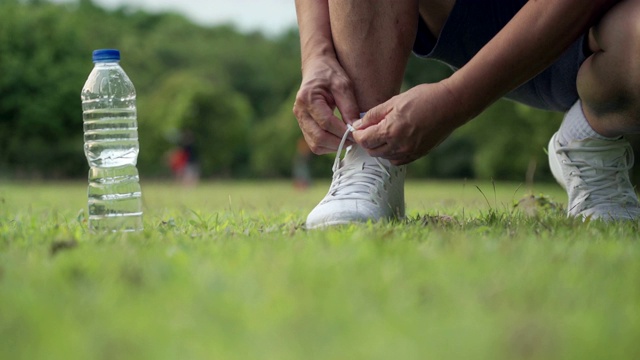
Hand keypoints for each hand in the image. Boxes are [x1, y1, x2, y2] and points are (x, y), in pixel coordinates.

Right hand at [293, 55, 359, 153]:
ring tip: (347, 140)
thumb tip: (355, 129)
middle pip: (318, 138)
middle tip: (354, 140)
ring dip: (333, 146)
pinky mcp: (303, 125)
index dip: (343, 132)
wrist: (316, 67)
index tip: (357, 133)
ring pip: (315, 144)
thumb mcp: (344, 85)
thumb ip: (349, 107)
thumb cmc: (330, 73)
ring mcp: (300, 119)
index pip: (326, 123)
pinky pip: (314, 143)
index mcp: (308, 98)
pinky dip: (327, 145)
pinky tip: (338, 138)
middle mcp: (300, 111)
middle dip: (338, 142)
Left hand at [353, 82, 468, 164]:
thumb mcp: (394, 101)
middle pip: (372, 151)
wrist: (451, 105)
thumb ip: (373, 115)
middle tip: (370, 128)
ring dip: (379, 147)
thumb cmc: (423, 98)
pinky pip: (397, 160)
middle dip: (367, 141)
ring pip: (384, 157)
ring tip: (384, 132)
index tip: (358, 127)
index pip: (364, 140)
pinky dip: (391, 153)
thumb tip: (357, 124)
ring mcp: (409, 152)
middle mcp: (399, 146)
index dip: (357, 134)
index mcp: (391, 131)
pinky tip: (395, 140)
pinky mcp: (418, 155)